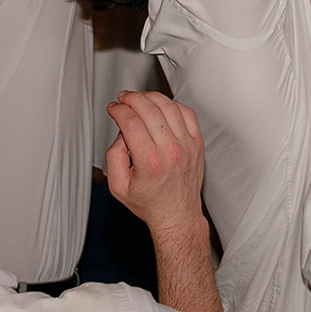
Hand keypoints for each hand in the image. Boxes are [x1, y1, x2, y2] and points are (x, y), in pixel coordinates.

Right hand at [106, 90, 206, 236]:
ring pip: (169, 107)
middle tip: (123, 98)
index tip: (113, 108)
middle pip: (150, 110)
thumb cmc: (149, 203)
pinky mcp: (198, 142)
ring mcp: (187, 145)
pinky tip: (162, 105)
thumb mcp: (118, 187)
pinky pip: (187, 112)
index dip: (119, 110)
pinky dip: (172, 104)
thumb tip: (121, 132)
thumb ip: (113, 156)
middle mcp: (171, 151)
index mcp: (150, 163)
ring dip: (151, 97)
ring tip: (139, 98)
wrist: (177, 214)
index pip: (132, 123)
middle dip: (132, 99)